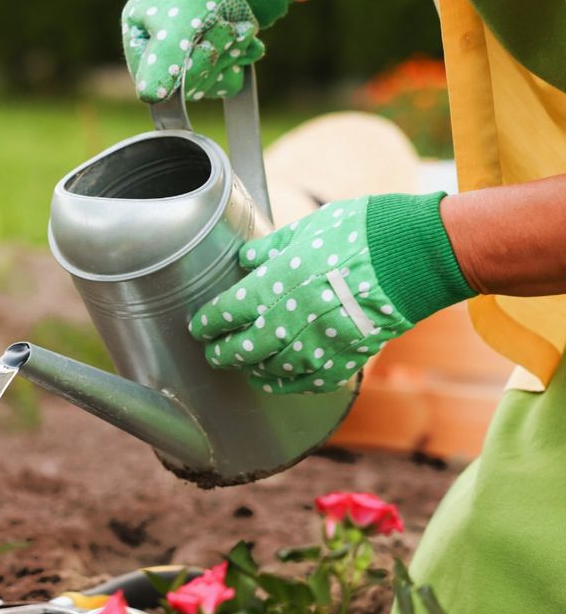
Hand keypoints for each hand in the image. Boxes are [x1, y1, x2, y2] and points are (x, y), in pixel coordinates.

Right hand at [121, 0, 299, 103]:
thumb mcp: (178, 22)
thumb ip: (163, 59)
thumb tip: (149, 97)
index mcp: (139, 33)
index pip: (151, 79)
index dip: (182, 73)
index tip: (205, 48)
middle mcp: (160, 48)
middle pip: (183, 85)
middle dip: (211, 59)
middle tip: (227, 31)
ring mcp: (187, 55)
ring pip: (207, 83)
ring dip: (229, 57)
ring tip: (239, 30)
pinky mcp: (213, 59)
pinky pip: (225, 81)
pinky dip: (239, 61)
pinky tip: (247, 41)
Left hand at [188, 193, 474, 392]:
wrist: (415, 256)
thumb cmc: (361, 232)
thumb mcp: (308, 228)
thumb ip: (273, 248)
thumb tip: (247, 259)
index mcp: (274, 285)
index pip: (226, 313)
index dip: (207, 323)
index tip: (199, 326)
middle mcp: (290, 321)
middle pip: (241, 350)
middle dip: (222, 353)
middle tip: (213, 353)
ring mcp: (318, 346)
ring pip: (272, 372)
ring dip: (253, 371)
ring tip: (246, 367)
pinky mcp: (346, 360)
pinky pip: (309, 382)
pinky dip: (290, 384)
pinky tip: (281, 380)